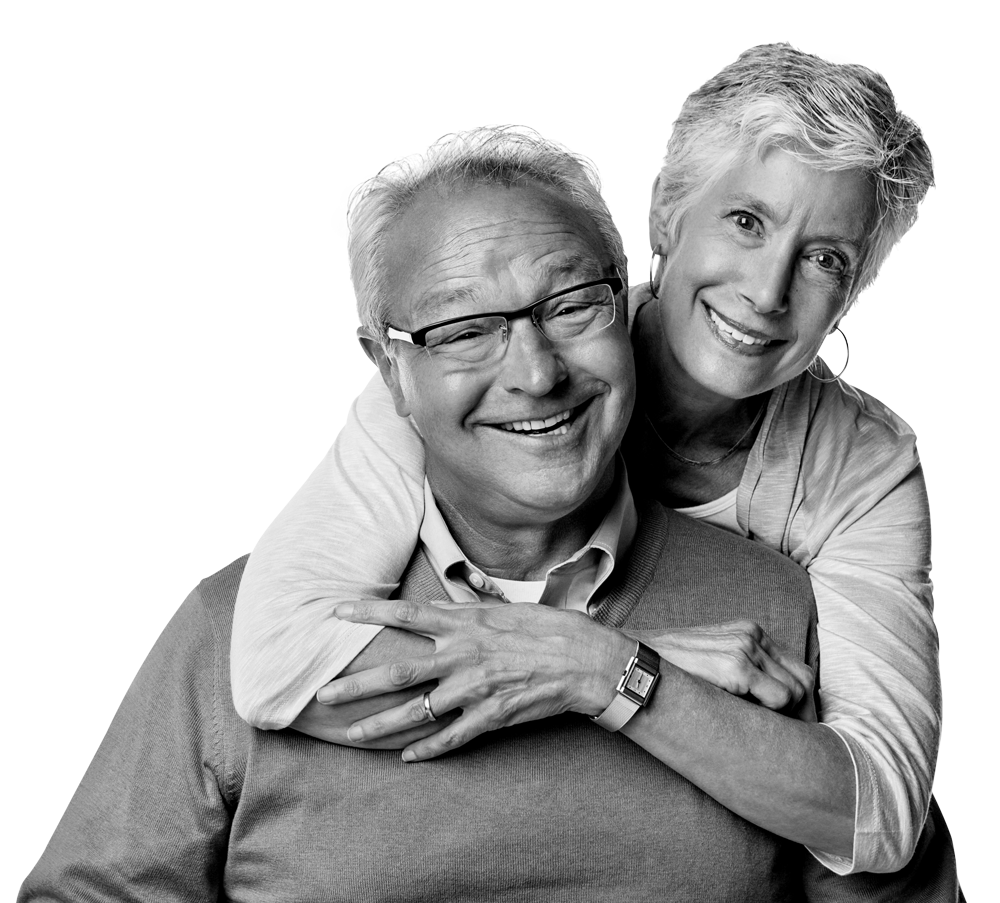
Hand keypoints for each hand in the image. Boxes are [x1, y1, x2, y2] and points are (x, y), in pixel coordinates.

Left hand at [316, 599, 633, 760]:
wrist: (586, 660)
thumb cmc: (549, 627)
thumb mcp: (508, 607)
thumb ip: (474, 606)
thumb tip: (456, 595)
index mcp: (465, 622)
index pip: (406, 613)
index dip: (369, 613)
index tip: (336, 613)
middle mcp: (462, 655)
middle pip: (397, 671)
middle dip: (356, 684)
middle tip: (324, 694)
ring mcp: (473, 689)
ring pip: (415, 712)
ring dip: (380, 725)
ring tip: (353, 733)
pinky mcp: (489, 717)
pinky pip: (450, 737)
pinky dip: (427, 749)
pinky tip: (408, 758)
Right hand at [635, 620, 815, 718]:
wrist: (637, 663)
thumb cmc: (672, 669)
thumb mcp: (712, 658)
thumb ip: (742, 669)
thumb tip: (773, 702)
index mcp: (749, 631)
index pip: (797, 667)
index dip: (799, 701)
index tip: (792, 724)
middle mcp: (752, 635)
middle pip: (803, 679)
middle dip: (801, 712)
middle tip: (788, 736)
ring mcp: (745, 649)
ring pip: (795, 691)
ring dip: (786, 716)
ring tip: (765, 731)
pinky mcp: (736, 666)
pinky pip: (780, 699)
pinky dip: (774, 715)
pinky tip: (752, 721)